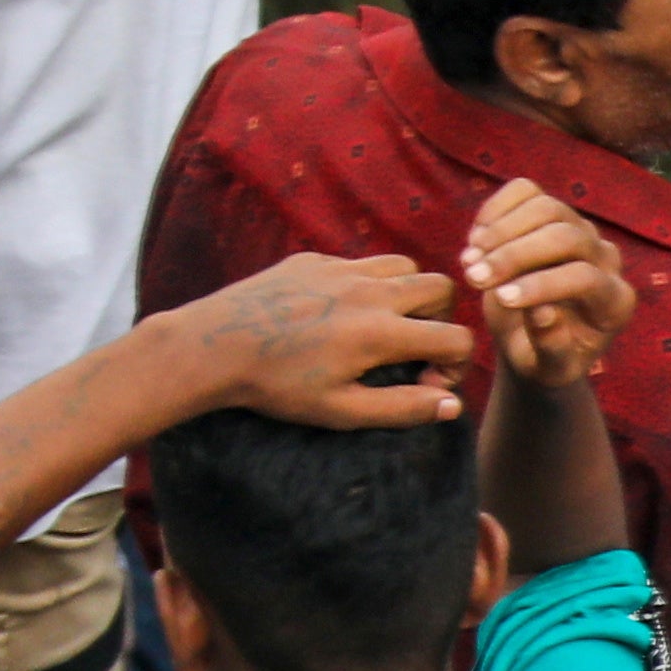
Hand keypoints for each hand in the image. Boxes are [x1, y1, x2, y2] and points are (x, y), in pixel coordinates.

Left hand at [167, 250, 470, 430]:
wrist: (214, 346)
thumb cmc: (277, 387)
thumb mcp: (343, 412)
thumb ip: (404, 408)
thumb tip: (452, 405)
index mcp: (381, 332)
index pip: (456, 337)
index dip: (456, 365)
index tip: (428, 383)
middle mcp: (369, 291)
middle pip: (440, 288)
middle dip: (440, 320)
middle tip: (413, 348)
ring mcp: (340, 268)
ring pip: (405, 265)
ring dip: (409, 294)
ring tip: (384, 324)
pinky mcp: (314, 259)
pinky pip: (360, 262)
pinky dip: (368, 284)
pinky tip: (338, 313)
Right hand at [464, 178, 633, 389]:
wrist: (530, 338)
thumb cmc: (542, 360)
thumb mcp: (548, 369)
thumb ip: (552, 347)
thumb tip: (542, 312)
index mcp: (615, 302)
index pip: (585, 278)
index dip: (542, 285)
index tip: (500, 299)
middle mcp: (606, 259)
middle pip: (567, 236)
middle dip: (516, 254)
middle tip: (474, 277)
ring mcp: (581, 228)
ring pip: (545, 207)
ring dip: (500, 232)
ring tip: (468, 263)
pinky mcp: (551, 210)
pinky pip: (526, 191)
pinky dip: (495, 210)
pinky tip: (475, 240)